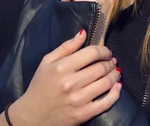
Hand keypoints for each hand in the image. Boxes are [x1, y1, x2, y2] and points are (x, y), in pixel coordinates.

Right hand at [4, 29, 121, 125]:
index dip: (103, 50)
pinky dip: (115, 93)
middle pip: (101, 68)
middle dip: (110, 62)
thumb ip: (66, 47)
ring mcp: (79, 99)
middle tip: (112, 61)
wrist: (32, 116)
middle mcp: (71, 83)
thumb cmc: (39, 86)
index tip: (106, 51)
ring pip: (106, 83)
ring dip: (115, 75)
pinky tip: (117, 86)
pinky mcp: (84, 114)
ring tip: (115, 71)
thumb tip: (83, 33)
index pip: (91, 53)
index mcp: (61, 67)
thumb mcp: (47, 62)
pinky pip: (106, 103)